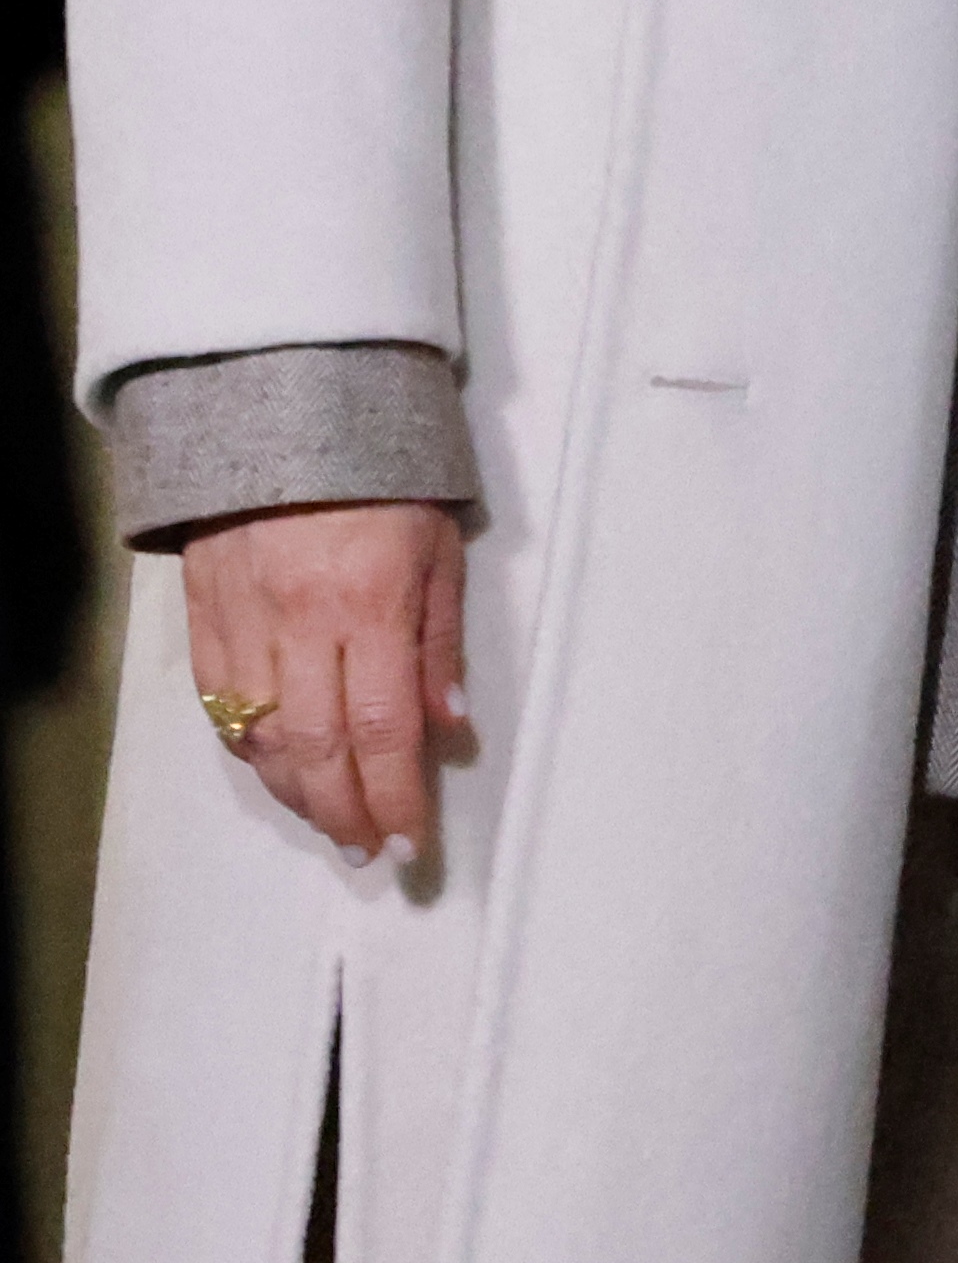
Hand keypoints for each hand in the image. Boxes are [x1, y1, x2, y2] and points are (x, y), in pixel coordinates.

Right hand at [180, 500, 469, 864]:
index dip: (396, 795)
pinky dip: (251, 749)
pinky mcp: (202, 617)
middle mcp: (302, 621)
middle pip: (318, 747)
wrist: (283, 411)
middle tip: (367, 852)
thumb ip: (441, 641)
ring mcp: (244, 622)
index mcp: (372, 602)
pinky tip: (279, 771)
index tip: (410, 842)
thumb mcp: (441, 546)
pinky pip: (221, 706)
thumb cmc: (384, 478)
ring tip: (331, 823)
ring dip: (297, 794)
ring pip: (262, 737)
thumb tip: (450, 727)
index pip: (385, 726)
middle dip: (345, 812)